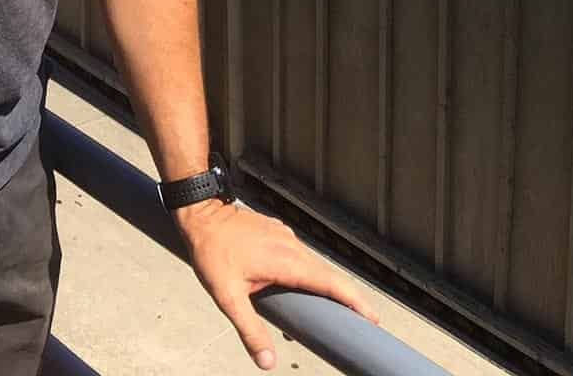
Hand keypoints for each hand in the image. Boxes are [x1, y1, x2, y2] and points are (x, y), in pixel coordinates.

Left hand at [177, 202, 376, 368]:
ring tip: (337, 307)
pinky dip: (309, 271)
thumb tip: (267, 362)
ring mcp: (285, 236)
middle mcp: (291, 246)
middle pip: (328, 274)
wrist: (200, 212)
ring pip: (314, 263)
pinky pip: (300, 254)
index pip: (330, 282)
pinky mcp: (277, 232)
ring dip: (327, 283)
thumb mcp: (227, 296)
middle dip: (348, 296)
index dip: (354, 300)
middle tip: (364, 319)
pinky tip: (302, 284)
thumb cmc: (211, 251)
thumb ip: (249, 329)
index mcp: (286, 261)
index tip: (372, 317)